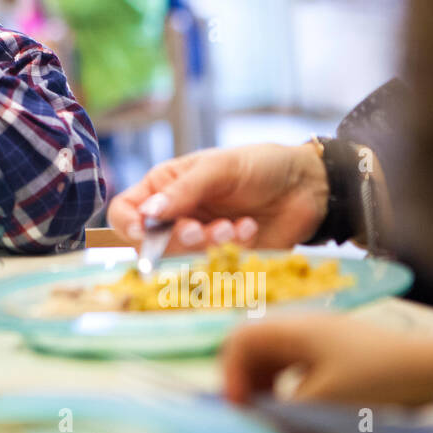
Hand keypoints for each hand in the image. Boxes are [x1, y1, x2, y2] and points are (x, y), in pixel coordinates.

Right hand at [107, 143, 328, 254]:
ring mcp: (199, 241)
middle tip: (200, 231)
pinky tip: (250, 228)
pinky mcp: (225, 260)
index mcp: (164, 189)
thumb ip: (183, 190)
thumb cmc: (259, 165)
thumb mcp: (219, 168)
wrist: (307, 186)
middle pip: (150, 245)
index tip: (146, 232)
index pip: (125, 213)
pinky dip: (233, 250)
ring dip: (207, 246)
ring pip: (182, 260)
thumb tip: (148, 214)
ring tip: (234, 227)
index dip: (129, 226)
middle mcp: (176, 218)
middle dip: (176, 240)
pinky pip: (215, 267)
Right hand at [221, 314, 432, 406]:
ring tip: (272, 410)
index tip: (240, 407)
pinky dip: (284, 381)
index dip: (230, 373)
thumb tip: (258, 418)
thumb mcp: (325, 400)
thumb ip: (284, 410)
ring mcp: (319, 334)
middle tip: (250, 411)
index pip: (240, 340)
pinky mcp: (335, 348)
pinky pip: (294, 360)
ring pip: (273, 354)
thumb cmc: (378, 378)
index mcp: (293, 328)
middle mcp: (301, 323)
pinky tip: (297, 402)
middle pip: (253, 344)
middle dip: (244, 378)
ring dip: (263, 381)